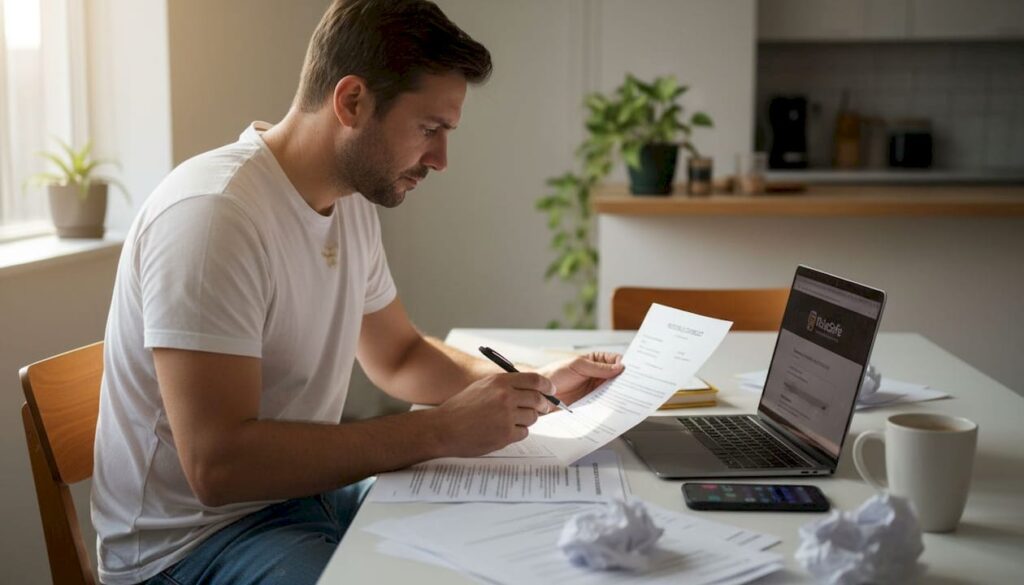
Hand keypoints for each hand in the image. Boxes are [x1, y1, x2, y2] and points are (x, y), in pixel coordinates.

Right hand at [434, 372, 553, 457]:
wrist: (444, 428)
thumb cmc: (462, 407)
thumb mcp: (483, 386)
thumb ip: (506, 385)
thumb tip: (531, 388)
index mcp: (500, 382)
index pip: (535, 379)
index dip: (547, 386)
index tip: (551, 390)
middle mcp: (505, 397)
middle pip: (538, 399)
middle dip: (542, 404)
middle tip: (542, 408)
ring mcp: (506, 416)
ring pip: (532, 417)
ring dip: (526, 419)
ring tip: (510, 421)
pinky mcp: (505, 434)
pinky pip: (524, 432)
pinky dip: (517, 432)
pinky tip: (503, 431)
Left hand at [538, 352, 624, 406]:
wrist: (541, 392)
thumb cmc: (555, 373)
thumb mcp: (578, 366)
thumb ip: (598, 367)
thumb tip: (619, 367)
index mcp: (595, 361)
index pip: (615, 361)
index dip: (624, 365)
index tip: (630, 371)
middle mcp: (597, 375)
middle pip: (616, 377)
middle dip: (624, 380)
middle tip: (631, 385)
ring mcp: (595, 389)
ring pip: (612, 390)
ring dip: (618, 393)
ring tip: (624, 396)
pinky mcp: (591, 402)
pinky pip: (604, 402)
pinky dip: (609, 404)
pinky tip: (613, 404)